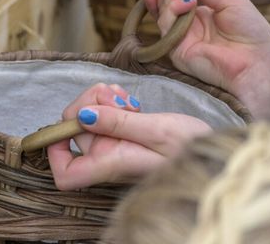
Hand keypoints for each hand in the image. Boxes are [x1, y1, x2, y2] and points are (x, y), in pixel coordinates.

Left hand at [46, 82, 212, 189]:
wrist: (214, 148)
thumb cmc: (191, 147)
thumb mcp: (157, 130)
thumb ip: (119, 123)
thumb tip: (82, 116)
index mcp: (112, 164)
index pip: (64, 174)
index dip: (56, 151)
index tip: (69, 124)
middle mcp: (110, 159)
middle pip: (75, 134)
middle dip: (88, 104)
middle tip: (114, 95)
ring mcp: (117, 147)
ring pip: (90, 120)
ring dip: (102, 101)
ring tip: (126, 98)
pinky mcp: (127, 136)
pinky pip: (108, 117)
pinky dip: (114, 103)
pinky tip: (130, 101)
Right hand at [147, 0, 269, 118]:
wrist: (257, 64)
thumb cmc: (251, 34)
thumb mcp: (230, 1)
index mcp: (204, 13)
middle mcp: (190, 25)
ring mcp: (182, 38)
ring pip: (164, 10)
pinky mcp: (176, 51)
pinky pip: (165, 26)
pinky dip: (172, 10)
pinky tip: (187, 2)